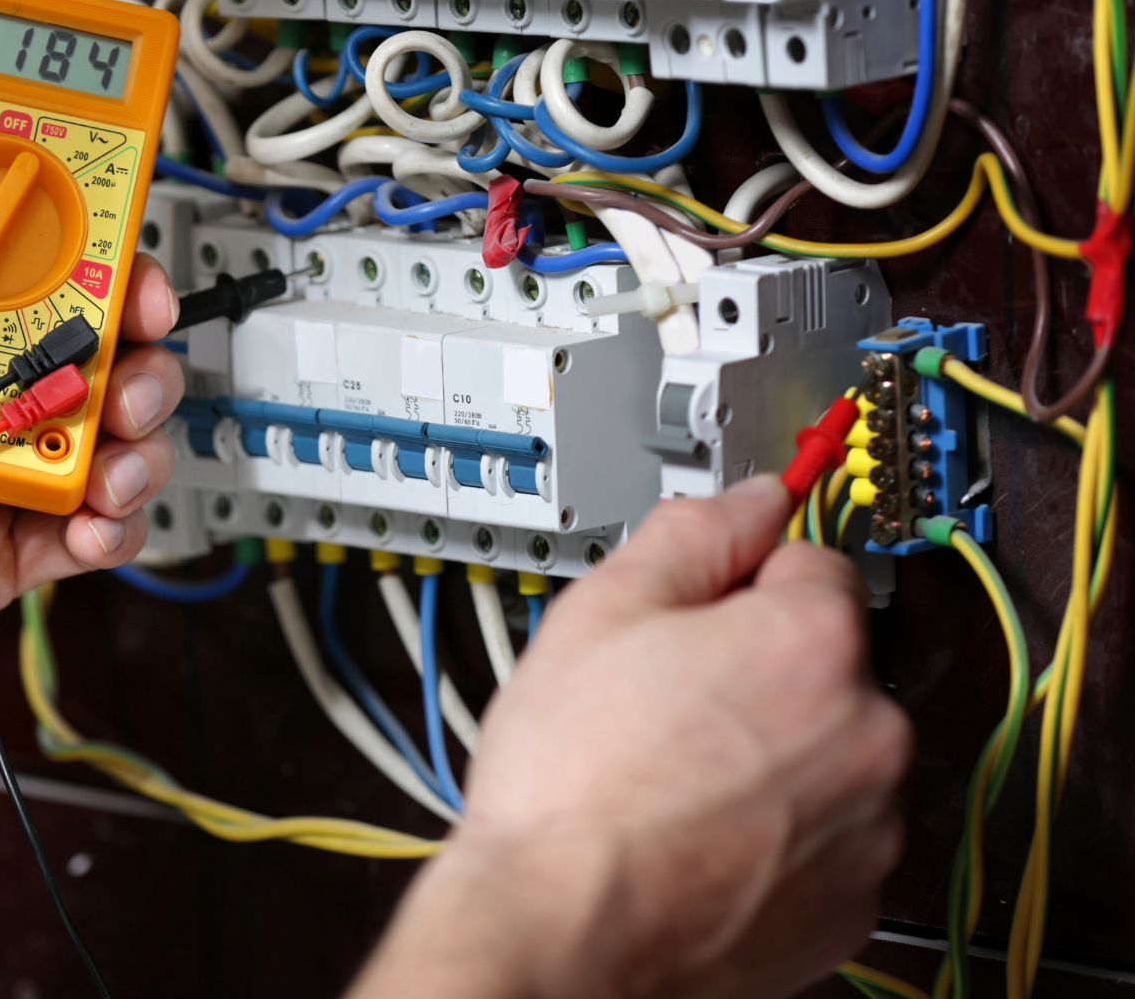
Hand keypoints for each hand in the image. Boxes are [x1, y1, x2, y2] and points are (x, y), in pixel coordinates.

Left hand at [0, 92, 183, 770]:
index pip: (24, 271)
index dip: (88, 248)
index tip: (116, 243)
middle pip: (90, 349)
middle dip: (137, 338)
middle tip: (138, 342)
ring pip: (109, 437)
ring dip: (139, 431)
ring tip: (112, 448)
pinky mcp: (1, 558)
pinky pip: (90, 534)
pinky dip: (114, 525)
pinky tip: (88, 521)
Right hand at [352, 477, 910, 998]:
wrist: (560, 931)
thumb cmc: (570, 788)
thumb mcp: (600, 613)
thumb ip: (691, 535)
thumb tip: (752, 497)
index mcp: (812, 642)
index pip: (811, 563)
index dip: (740, 582)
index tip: (700, 614)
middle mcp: (867, 734)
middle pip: (825, 665)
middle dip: (756, 672)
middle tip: (663, 702)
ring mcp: (868, 830)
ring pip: (827, 756)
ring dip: (772, 757)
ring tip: (671, 778)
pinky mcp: (851, 907)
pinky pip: (825, 841)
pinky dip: (776, 836)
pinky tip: (697, 836)